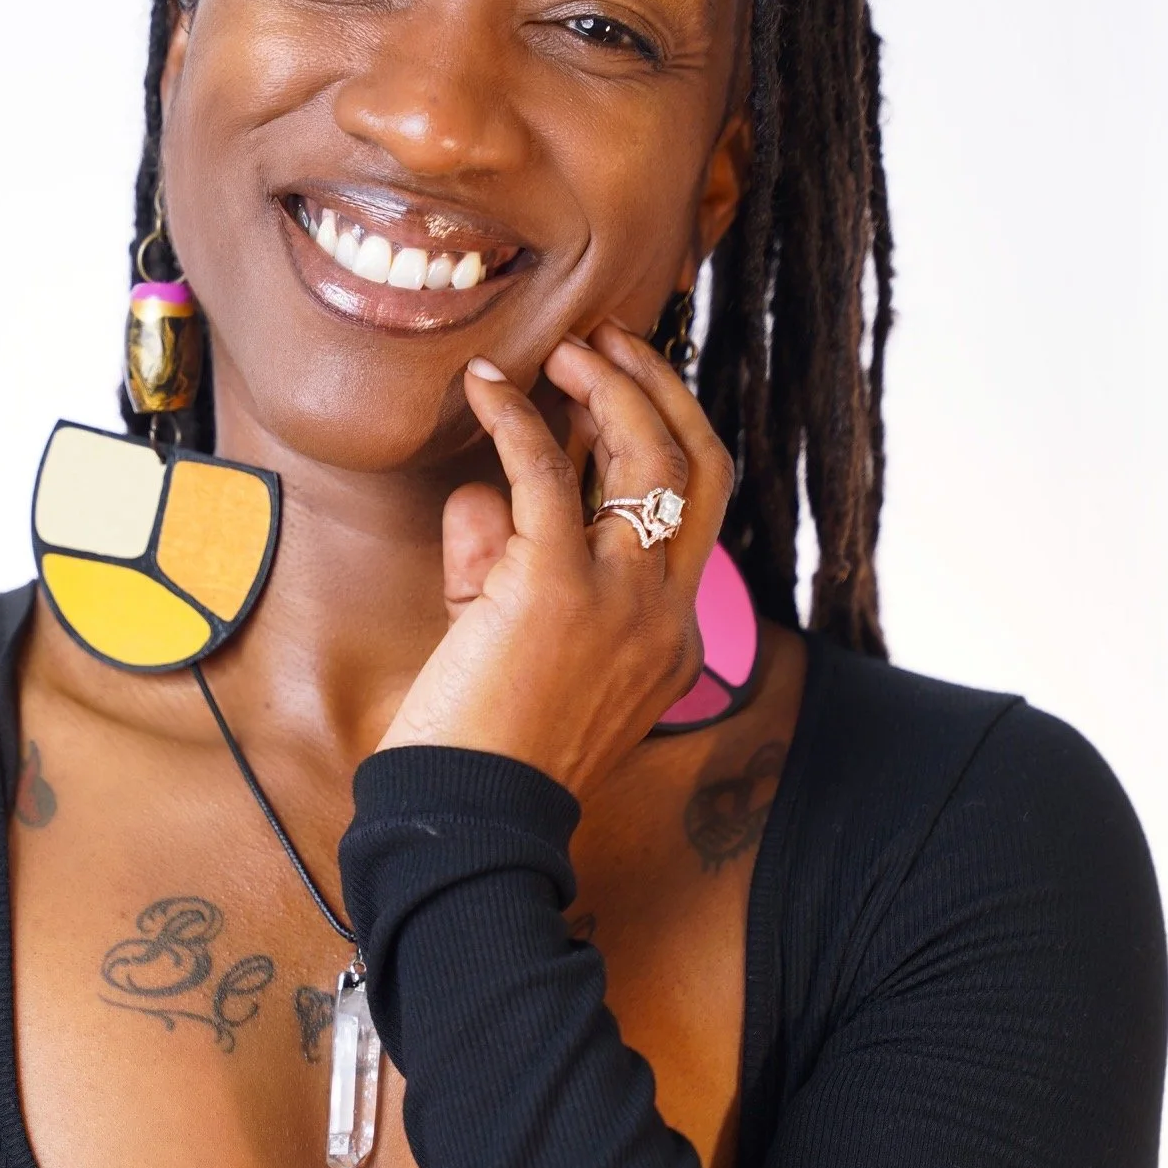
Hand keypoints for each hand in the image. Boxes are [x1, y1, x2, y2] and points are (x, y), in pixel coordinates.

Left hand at [377, 321, 732, 800]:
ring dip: (607, 386)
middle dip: (662, 390)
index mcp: (672, 640)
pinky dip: (514, 417)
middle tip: (612, 345)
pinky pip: (546, 472)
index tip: (617, 395)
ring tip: (564, 353)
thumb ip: (504, 567)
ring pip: (645, 454)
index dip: (660, 438)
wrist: (470, 822)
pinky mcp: (553, 586)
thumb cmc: (483, 752)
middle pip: (698, 467)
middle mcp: (664, 613)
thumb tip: (483, 495)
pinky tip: (484, 387)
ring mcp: (619, 598)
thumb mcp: (514, 651)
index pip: (693, 516)